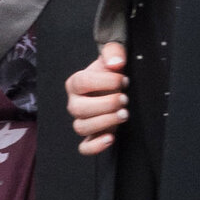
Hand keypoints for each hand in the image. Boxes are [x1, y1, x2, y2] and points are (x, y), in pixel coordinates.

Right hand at [67, 41, 129, 155]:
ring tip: (124, 114)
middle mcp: (75, 103)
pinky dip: (95, 146)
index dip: (104, 82)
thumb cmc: (112, 72)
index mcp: (76, 83)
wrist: (115, 85)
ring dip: (104, 122)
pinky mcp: (92, 135)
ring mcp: (82, 120)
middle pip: (79, 109)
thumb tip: (116, 62)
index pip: (82, 83)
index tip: (123, 80)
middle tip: (125, 99)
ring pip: (82, 127)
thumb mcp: (114, 56)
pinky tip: (110, 139)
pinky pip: (85, 147)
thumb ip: (114, 52)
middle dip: (105, 104)